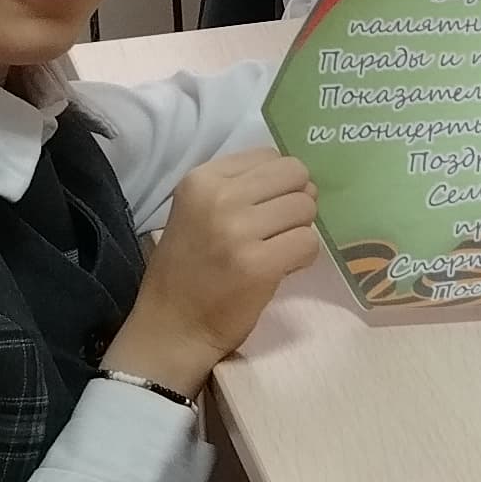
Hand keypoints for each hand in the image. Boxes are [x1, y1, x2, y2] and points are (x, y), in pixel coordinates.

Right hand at [108, 149, 321, 390]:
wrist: (171, 326)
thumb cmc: (189, 268)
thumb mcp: (199, 210)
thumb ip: (242, 186)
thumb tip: (303, 177)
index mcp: (201, 179)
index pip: (270, 155)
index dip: (278, 182)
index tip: (263, 208)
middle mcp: (218, 198)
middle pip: (295, 175)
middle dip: (296, 201)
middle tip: (277, 229)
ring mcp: (238, 231)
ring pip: (306, 208)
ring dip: (299, 230)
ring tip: (274, 250)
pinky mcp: (260, 264)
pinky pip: (309, 243)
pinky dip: (303, 257)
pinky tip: (280, 268)